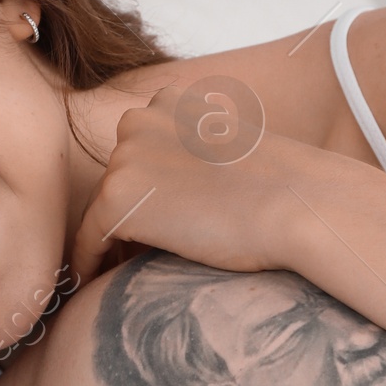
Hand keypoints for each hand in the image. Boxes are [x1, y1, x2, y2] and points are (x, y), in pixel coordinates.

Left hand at [70, 82, 317, 286]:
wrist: (298, 206)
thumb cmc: (281, 191)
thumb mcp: (231, 152)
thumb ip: (194, 158)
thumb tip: (166, 196)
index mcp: (170, 101)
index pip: (141, 152)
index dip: (147, 192)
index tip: (153, 226)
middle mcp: (139, 119)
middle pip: (118, 178)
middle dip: (130, 213)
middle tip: (136, 256)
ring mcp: (124, 157)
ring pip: (104, 210)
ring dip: (116, 239)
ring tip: (126, 271)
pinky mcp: (116, 199)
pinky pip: (87, 240)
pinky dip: (88, 263)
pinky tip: (93, 284)